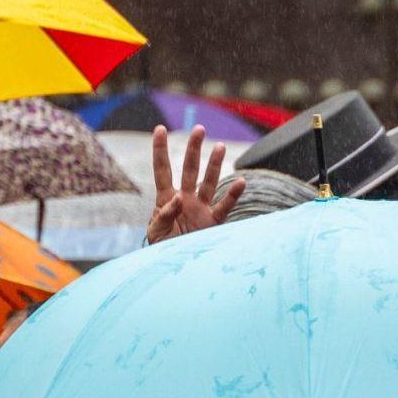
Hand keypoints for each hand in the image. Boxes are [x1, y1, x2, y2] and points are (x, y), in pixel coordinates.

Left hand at [145, 124, 244, 244]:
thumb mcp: (156, 233)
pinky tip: (241, 181)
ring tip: (220, 147)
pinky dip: (233, 195)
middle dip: (194, 149)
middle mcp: (185, 199)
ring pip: (209, 182)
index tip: (159, 129)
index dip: (160, 150)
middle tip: (199, 129)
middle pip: (190, 169)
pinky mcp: (212, 223)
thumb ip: (164, 215)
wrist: (177, 269)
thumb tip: (179, 198)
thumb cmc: (162, 250)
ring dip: (215, 165)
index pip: (163, 170)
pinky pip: (224, 206)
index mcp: (166, 199)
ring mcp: (200, 209)